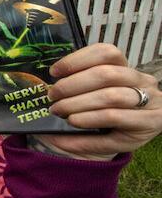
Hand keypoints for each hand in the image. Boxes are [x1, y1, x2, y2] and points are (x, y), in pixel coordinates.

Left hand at [35, 43, 161, 159]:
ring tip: (58, 111)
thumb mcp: (90, 98)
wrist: (119, 144)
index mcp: (127, 69)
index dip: (77, 59)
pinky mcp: (148, 124)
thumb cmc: (100, 117)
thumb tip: (48, 80)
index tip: (54, 72)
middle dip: (72, 84)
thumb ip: (76, 86)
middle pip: (106, 74)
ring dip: (77, 103)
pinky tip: (72, 122)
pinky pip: (113, 117)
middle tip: (52, 96)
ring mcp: (150, 102)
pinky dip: (87, 119)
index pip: (107, 53)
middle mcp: (143, 82)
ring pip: (110, 96)